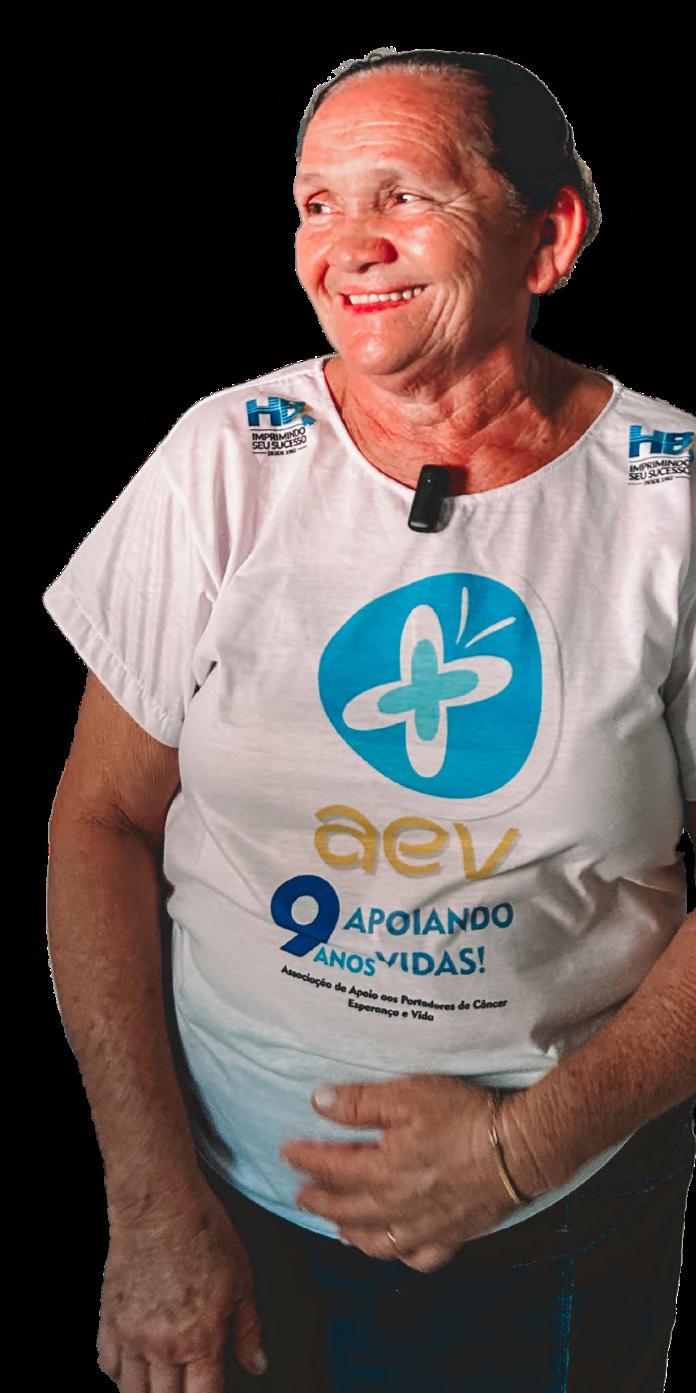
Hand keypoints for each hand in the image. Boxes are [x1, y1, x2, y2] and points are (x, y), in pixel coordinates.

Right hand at [97, 1174, 268, 1388]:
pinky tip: (132, 1364)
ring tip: (159, 1385)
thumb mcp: (242, 1278)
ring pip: (131, 1391)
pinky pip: (107, 1363)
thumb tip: (256, 1364)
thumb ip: (247, 1328)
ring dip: (147, 1392)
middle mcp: (162, 1347)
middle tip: (185, 1387)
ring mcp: (131, 1335)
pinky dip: (118, 1371)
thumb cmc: (202, 1233)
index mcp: (200, 1340)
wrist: (157, 1204)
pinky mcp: (109, 1319)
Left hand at [280, 1074, 519, 1271]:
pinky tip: (394, 1247)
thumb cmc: (465, 1117)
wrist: (519, 1148)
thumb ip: (359, 1102)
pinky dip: (400, 1255)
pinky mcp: (453, 1234)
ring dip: (351, 1233)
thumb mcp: (407, 1094)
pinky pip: (418, 1257)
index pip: (331, 1167)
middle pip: (347, 1210)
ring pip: (377, 1241)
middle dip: (320, 1202)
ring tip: (338, 1228)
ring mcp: (425, 1225)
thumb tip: (318, 1101)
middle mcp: (397, 1206)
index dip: (305, 1159)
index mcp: (382, 1171)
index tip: (287, 1153)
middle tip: (302, 1196)